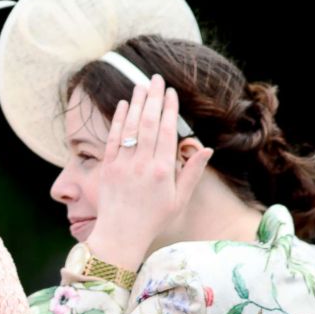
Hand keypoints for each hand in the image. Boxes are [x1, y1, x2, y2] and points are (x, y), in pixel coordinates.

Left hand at [87, 74, 212, 269]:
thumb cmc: (153, 220)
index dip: (169, 109)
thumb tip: (207, 149)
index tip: (171, 92)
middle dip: (153, 98)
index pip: (167, 131)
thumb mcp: (179, 200)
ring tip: (141, 85)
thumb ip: (192, 172)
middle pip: (149, 122)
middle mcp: (142, 164)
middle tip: (156, 78)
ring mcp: (123, 164)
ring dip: (136, 103)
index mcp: (163, 171)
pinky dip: (118, 119)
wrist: (120, 235)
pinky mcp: (107, 167)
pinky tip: (123, 105)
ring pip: (131, 126)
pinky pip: (112, 137)